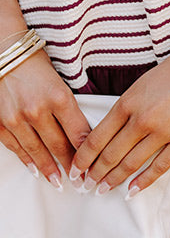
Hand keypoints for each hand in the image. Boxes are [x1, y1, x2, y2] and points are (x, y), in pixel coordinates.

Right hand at [0, 50, 90, 186]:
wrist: (6, 55)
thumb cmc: (37, 66)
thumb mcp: (61, 84)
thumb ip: (70, 110)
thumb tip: (83, 136)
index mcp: (59, 97)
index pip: (78, 133)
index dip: (87, 153)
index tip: (92, 166)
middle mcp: (37, 110)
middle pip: (59, 146)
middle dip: (71, 166)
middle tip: (80, 181)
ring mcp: (17, 118)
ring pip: (37, 151)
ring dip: (50, 169)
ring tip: (59, 181)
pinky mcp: (1, 123)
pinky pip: (16, 148)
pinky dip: (27, 160)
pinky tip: (36, 169)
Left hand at [70, 38, 169, 196]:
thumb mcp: (140, 85)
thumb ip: (125, 109)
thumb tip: (108, 135)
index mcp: (127, 103)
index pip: (97, 138)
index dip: (83, 158)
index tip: (75, 170)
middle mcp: (142, 120)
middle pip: (111, 155)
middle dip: (94, 173)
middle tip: (85, 185)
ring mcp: (164, 132)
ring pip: (131, 164)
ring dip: (114, 180)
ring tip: (103, 189)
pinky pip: (160, 167)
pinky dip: (143, 181)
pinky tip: (132, 190)